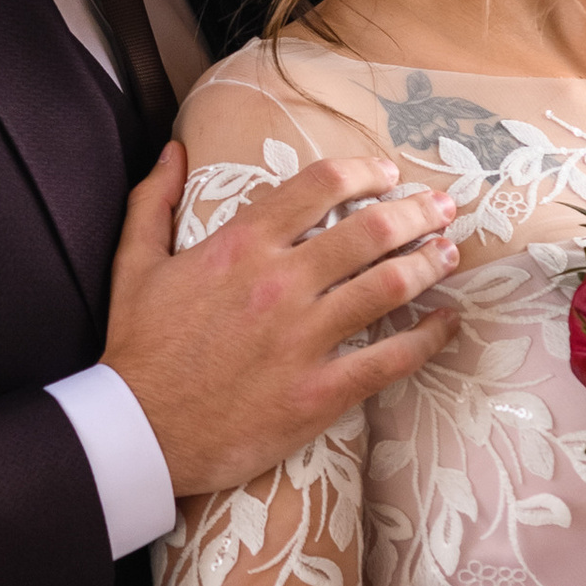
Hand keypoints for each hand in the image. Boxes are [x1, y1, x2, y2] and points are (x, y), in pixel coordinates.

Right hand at [104, 144, 459, 499]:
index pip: (320, 186)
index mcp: (241, 246)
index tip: (387, 174)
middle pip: (371, 229)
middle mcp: (281, 283)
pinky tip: (448, 324)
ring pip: (390, 285)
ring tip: (451, 253)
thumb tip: (173, 152)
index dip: (364, 172)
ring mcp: (304, 338)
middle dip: (418, 211)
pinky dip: (429, 338)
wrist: (139, 433)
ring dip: (431, 262)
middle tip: (442, 208)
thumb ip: (153, 202)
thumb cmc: (138, 350)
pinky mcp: (319, 392)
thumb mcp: (134, 264)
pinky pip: (390, 359)